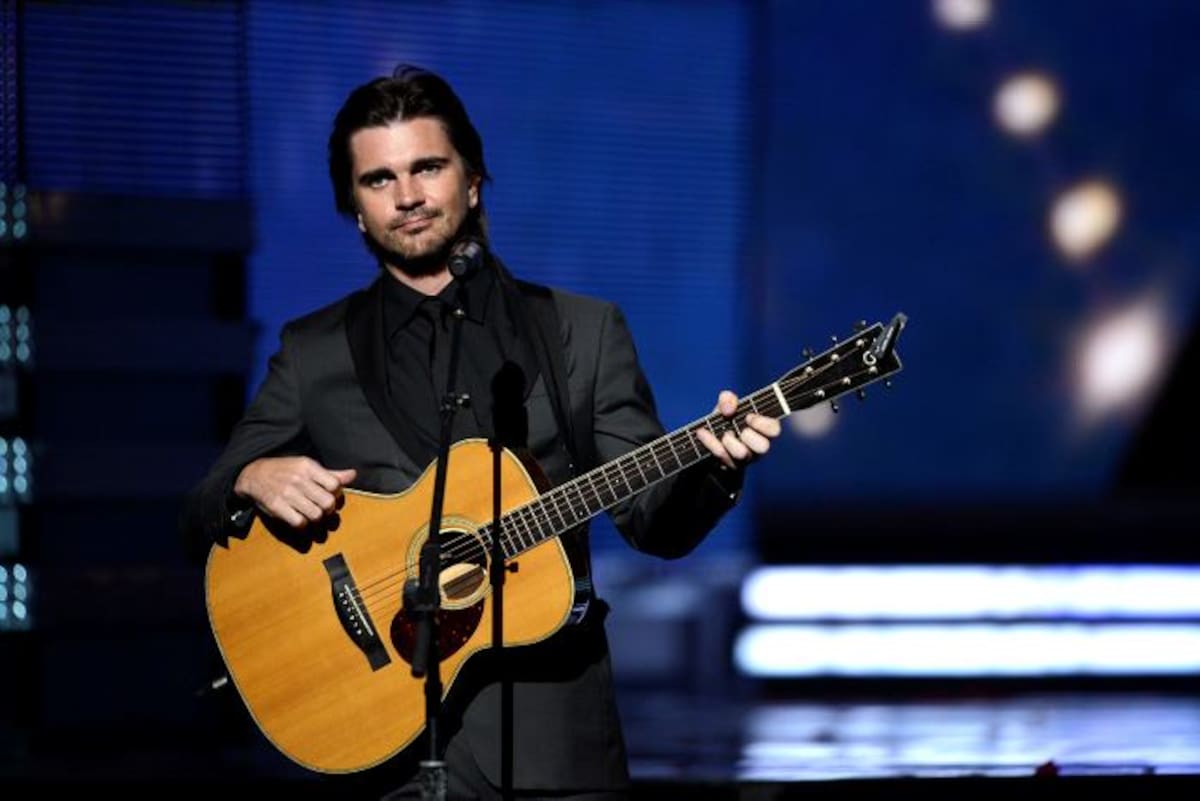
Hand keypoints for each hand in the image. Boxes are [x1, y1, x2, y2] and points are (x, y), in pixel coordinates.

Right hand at [234, 456, 356, 527]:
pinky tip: (301, 519)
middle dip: (329, 510)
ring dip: (317, 519)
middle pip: (328, 503)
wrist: (253, 474)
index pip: (335, 485)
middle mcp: (298, 479)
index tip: (330, 496)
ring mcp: (287, 494)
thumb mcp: (307, 466)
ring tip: (313, 515)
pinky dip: (303, 525)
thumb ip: (330, 473)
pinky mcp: (277, 507)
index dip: (336, 494)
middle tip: (323, 509)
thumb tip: (353, 475)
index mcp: (308, 467)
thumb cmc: (285, 470)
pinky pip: (299, 523)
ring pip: (316, 515)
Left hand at [694, 390, 781, 469]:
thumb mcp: (726, 405)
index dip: (763, 424)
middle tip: (741, 430)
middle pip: (763, 447)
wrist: (710, 437)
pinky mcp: (730, 465)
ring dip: (729, 441)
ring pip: (742, 454)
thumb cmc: (726, 419)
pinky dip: (710, 441)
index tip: (749, 417)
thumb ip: (729, 399)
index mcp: (763, 429)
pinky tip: (702, 432)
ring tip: (724, 434)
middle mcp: (757, 446)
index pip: (774, 430)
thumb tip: (729, 409)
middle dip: (749, 436)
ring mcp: (745, 458)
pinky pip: (721, 455)